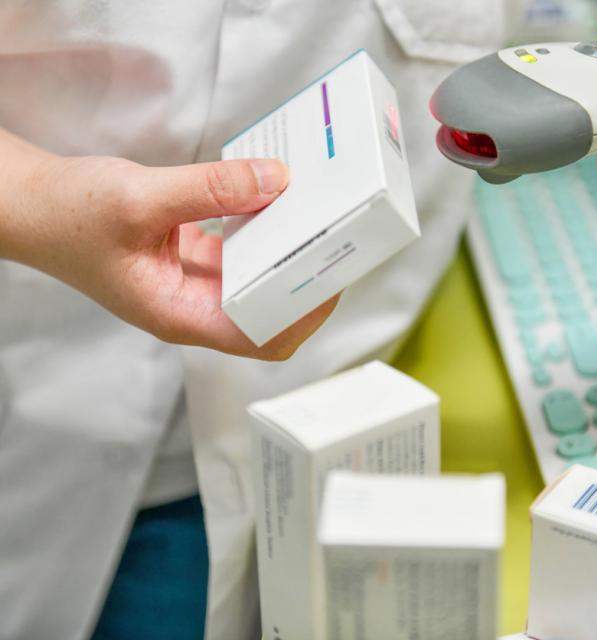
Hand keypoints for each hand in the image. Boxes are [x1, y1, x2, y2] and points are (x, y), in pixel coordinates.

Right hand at [0, 131, 337, 359]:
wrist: (32, 205)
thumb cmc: (67, 216)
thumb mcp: (140, 199)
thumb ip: (210, 190)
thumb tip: (275, 181)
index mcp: (181, 314)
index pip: (261, 338)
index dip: (302, 317)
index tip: (329, 278)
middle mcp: (193, 306)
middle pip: (268, 313)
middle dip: (303, 284)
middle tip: (333, 242)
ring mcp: (194, 283)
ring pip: (257, 281)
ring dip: (285, 256)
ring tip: (313, 220)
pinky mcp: (193, 258)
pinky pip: (241, 253)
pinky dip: (261, 232)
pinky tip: (273, 202)